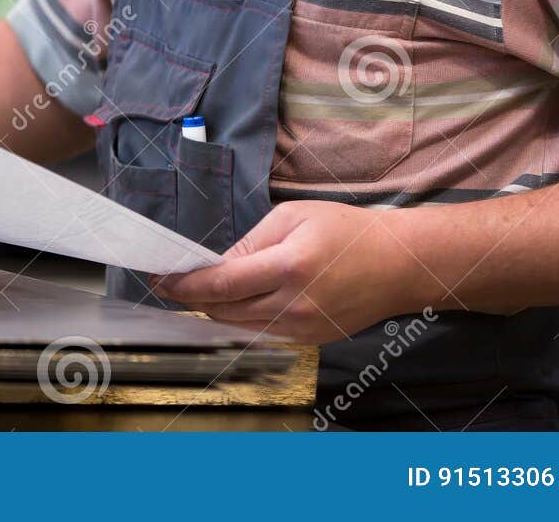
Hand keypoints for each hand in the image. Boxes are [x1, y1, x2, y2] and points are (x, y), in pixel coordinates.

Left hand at [148, 201, 428, 343]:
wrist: (398, 265)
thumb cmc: (346, 231)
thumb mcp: (293, 217)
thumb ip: (250, 242)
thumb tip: (214, 264)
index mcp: (289, 267)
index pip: (221, 285)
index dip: (185, 285)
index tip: (159, 279)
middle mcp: (294, 305)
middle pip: (224, 310)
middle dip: (193, 297)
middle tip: (172, 282)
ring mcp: (303, 329)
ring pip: (238, 326)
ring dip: (214, 309)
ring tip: (197, 290)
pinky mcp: (310, 341)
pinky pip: (261, 332)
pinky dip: (241, 318)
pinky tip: (233, 302)